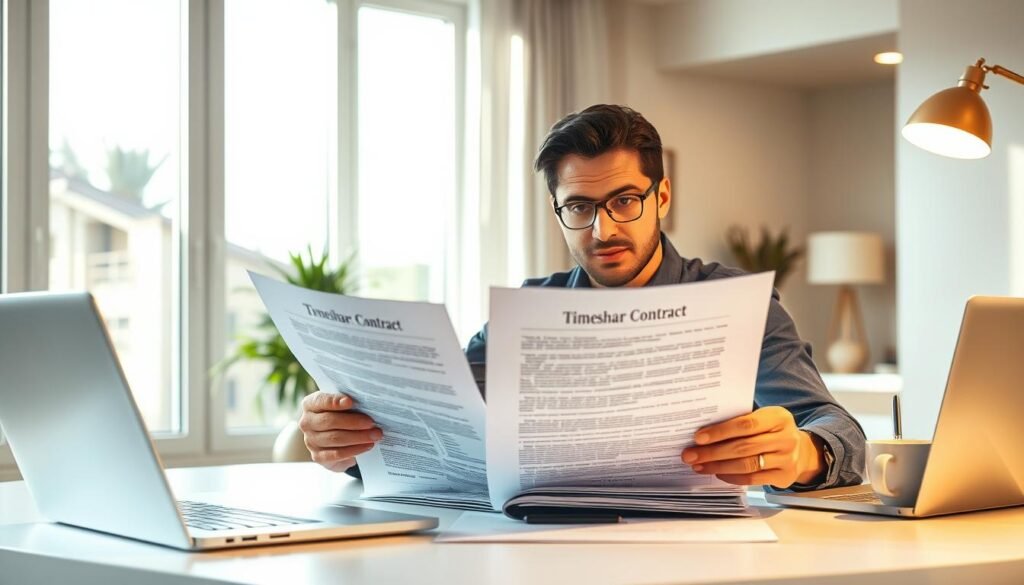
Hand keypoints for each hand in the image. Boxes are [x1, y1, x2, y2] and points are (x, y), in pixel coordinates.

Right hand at [298, 391, 382, 472]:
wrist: (337, 438)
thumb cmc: (342, 415)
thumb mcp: (343, 405)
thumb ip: (349, 402)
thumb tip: (367, 401)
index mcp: (310, 404)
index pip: (320, 401)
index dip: (334, 401)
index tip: (350, 401)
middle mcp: (307, 422)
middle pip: (329, 421)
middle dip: (353, 422)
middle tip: (371, 422)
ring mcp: (311, 441)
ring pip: (335, 438)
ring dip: (358, 437)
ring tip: (375, 435)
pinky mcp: (318, 456)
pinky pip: (337, 454)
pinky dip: (355, 449)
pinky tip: (367, 446)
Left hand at [680, 406, 824, 488]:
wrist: (801, 450)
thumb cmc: (771, 431)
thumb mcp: (763, 418)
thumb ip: (741, 421)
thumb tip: (703, 432)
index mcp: (779, 417)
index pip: (745, 424)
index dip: (720, 431)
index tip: (698, 437)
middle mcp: (786, 438)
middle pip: (743, 447)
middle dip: (712, 452)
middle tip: (690, 455)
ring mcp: (787, 459)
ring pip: (746, 465)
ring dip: (718, 466)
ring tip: (699, 465)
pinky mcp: (784, 477)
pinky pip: (752, 479)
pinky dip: (731, 477)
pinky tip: (717, 473)